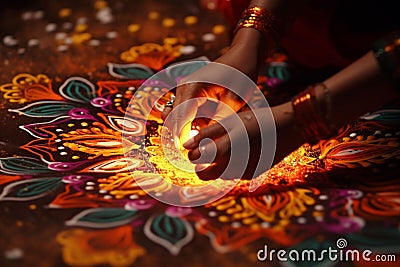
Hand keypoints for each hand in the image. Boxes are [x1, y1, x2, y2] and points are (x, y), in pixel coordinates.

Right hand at [161, 44, 259, 144]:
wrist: (241, 56)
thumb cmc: (240, 74)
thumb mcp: (234, 101)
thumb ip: (219, 121)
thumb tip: (208, 143)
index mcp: (192, 87)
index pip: (178, 116)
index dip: (181, 136)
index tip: (188, 152)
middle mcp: (183, 89)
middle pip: (171, 118)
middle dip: (179, 135)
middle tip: (192, 151)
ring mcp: (184, 92)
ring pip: (174, 118)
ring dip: (183, 131)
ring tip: (199, 141)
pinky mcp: (189, 97)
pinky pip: (184, 115)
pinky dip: (190, 126)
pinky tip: (203, 132)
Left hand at [182, 103, 302, 179]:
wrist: (289, 128)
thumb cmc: (257, 120)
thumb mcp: (230, 122)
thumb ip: (206, 134)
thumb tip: (185, 145)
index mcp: (224, 149)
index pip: (196, 158)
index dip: (192, 153)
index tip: (194, 147)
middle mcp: (232, 166)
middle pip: (205, 175)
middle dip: (200, 166)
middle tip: (203, 154)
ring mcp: (243, 173)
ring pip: (220, 175)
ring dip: (216, 165)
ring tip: (224, 148)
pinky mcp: (252, 175)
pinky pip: (234, 174)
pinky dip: (231, 166)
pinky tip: (239, 151)